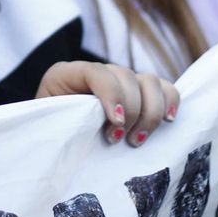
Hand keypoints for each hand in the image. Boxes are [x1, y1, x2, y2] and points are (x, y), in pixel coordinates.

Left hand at [36, 61, 178, 147]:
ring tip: (138, 140)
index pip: (96, 71)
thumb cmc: (50, 140)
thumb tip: (79, 133)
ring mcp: (121, 82)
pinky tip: (168, 121)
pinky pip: (164, 89)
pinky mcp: (140, 95)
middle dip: (130, 110)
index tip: (116, 122)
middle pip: (126, 76)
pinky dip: (170, 102)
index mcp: (66, 76)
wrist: (56, 145)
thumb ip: (60, 125)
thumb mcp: (48, 130)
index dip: (111, 94)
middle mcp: (97, 73)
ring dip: (150, 111)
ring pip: (149, 81)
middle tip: (119, 140)